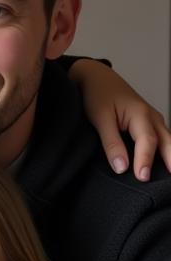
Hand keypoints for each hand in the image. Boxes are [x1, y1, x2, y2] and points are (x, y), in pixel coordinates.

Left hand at [72, 57, 170, 179]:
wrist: (96, 77)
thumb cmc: (97, 95)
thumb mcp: (100, 118)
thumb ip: (111, 143)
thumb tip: (121, 167)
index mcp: (140, 114)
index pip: (147, 142)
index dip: (145, 160)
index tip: (142, 177)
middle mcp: (152, 116)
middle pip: (167, 142)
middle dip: (170, 161)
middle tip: (168, 182)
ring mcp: (153, 119)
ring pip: (167, 140)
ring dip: (170, 157)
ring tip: (169, 177)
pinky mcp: (149, 123)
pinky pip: (161, 138)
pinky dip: (165, 151)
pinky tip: (162, 165)